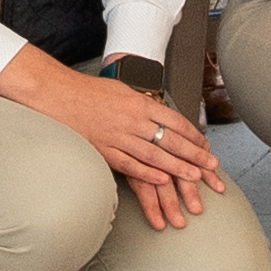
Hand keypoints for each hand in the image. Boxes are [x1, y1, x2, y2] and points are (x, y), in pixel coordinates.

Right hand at [3, 49, 226, 230]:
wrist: (59, 95)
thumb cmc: (90, 92)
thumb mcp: (124, 91)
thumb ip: (143, 105)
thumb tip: (161, 115)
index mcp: (141, 104)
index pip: (175, 122)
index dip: (193, 136)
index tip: (206, 147)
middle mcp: (133, 120)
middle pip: (170, 140)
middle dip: (194, 154)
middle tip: (211, 166)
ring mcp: (118, 136)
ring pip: (154, 155)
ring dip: (177, 167)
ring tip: (194, 178)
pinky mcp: (103, 150)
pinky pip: (128, 164)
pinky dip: (146, 173)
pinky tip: (162, 180)